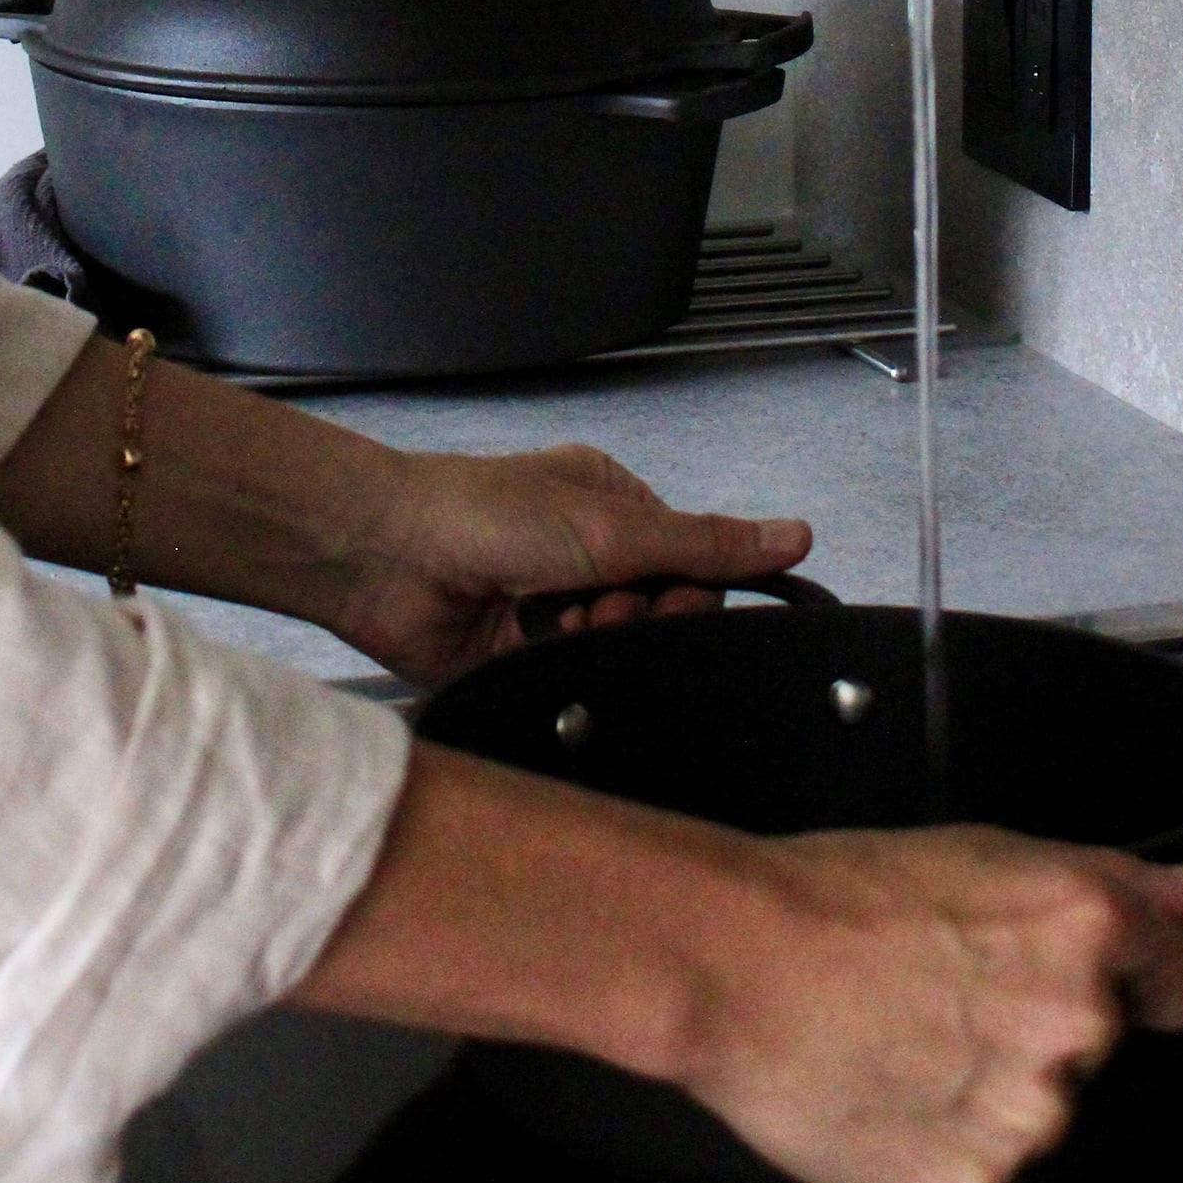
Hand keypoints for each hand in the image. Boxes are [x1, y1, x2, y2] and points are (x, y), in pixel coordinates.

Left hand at [319, 438, 811, 683]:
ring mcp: (549, 606)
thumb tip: (796, 534)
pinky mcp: (519, 657)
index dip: (689, 588)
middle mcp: (583, 553)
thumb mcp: (608, 524)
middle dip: (639, 617)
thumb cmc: (483, 513)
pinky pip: (573, 680)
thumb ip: (703, 543)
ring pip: (616, 650)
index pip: (690, 559)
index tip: (669, 597)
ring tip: (558, 623)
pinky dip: (564, 669)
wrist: (386, 556)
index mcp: (610, 503)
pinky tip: (537, 648)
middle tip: (604, 608)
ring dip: (596, 642)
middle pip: (658, 610)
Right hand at [699, 822, 1182, 1182]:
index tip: (1099, 979)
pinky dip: (937, 1150)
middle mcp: (1075, 1030)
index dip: (1142, 976)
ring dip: (985, 1095)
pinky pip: (977, 1179)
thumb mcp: (985, 850)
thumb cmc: (835, 895)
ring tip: (898, 1040)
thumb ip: (1115, 877)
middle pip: (1093, 1050)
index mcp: (1086, 931)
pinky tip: (884, 1094)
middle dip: (1035, 1029)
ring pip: (1034, 1120)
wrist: (732, 961)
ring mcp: (1028, 1122)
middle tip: (943, 994)